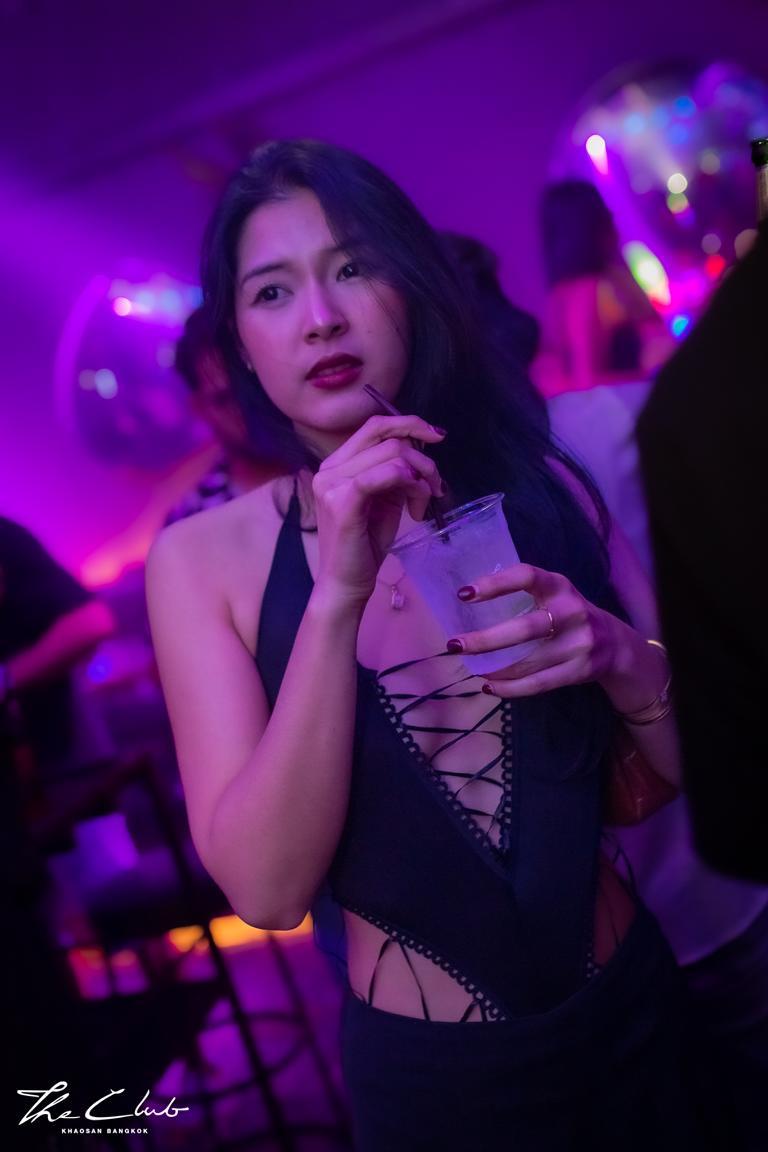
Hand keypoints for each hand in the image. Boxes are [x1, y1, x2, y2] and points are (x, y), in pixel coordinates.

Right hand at [311, 414, 445, 607]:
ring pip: (393, 455)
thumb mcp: (384, 500)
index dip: (409, 423)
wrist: (346, 583)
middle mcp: (329, 469)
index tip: (437, 436)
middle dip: (423, 459)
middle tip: (435, 488)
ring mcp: (332, 484)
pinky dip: (408, 483)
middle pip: (388, 438)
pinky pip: (384, 474)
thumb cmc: (365, 544)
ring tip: (422, 505)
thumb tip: (421, 453)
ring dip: (421, 477)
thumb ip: (395, 473)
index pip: (375, 427)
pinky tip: (414, 507)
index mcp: (337, 464)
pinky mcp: (342, 502)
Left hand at [447, 563, 623, 696]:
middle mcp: (572, 612)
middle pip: (525, 629)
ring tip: (473, 669)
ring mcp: (579, 644)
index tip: (464, 594)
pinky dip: (511, 688)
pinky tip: (490, 687)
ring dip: (495, 669)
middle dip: (486, 640)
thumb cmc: (568, 615)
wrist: (616, 644)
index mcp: (559, 586)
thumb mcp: (554, 595)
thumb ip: (523, 596)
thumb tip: (467, 603)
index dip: (495, 584)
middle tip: (454, 645)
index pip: (526, 576)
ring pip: (529, 662)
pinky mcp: (580, 670)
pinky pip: (538, 684)